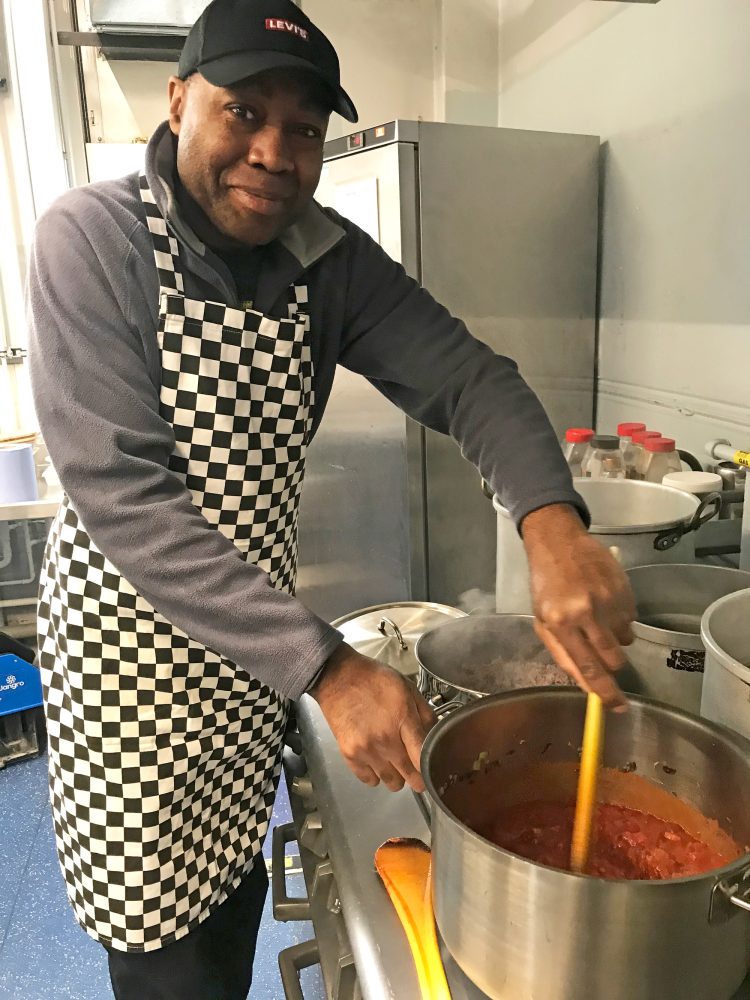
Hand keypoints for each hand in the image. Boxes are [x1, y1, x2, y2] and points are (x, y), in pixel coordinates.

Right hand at [310, 643, 435, 792]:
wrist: (337, 677)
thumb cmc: (373, 680)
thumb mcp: (407, 688)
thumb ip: (425, 713)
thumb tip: (437, 735)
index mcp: (403, 719)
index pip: (423, 757)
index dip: (432, 768)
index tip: (434, 770)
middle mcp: (385, 739)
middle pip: (410, 776)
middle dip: (417, 777)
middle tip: (416, 769)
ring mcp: (366, 750)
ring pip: (391, 783)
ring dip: (397, 776)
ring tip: (395, 762)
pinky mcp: (350, 755)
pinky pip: (369, 780)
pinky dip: (376, 775)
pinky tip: (377, 761)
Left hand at [521, 503, 635, 710]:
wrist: (559, 543)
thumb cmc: (547, 585)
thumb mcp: (543, 622)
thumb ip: (564, 655)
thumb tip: (587, 685)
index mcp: (560, 623)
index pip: (587, 668)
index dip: (605, 692)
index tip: (618, 707)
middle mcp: (586, 612)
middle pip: (613, 659)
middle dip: (612, 665)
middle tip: (602, 652)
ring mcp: (608, 600)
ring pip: (625, 640)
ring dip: (615, 638)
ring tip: (597, 618)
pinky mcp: (624, 589)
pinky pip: (631, 619)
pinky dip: (620, 618)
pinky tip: (604, 602)